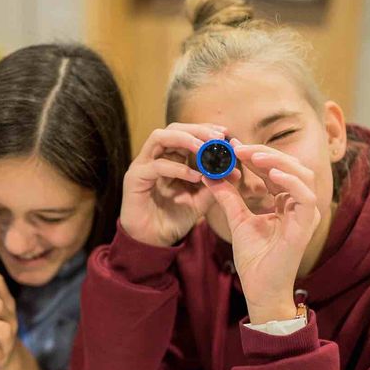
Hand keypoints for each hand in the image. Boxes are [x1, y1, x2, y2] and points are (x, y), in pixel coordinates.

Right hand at [120, 123, 224, 246]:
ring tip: (204, 148)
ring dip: (184, 140)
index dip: (205, 130)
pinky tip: (194, 176)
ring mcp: (142, 165)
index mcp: (170, 157)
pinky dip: (177, 168)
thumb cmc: (175, 217)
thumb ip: (214, 185)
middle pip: (173, 128)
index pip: (186, 132)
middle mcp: (154, 156)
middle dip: (197, 130)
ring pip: (159, 137)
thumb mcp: (200, 199)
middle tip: (218, 137)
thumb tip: (235, 172)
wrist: (154, 241)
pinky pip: (156, 166)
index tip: (225, 134)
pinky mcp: (134, 178)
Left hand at [203, 139, 320, 323]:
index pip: (275, 169)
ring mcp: (305, 214)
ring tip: (252, 156)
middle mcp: (299, 204)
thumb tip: (210, 174)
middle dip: (266, 153)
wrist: (259, 288)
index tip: (233, 146)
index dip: (256, 155)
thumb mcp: (237, 219)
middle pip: (291, 166)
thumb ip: (228, 196)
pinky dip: (290, 182)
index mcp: (286, 201)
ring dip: (278, 161)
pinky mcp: (306, 225)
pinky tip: (271, 174)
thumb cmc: (254, 258)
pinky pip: (305, 196)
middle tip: (239, 147)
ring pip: (302, 175)